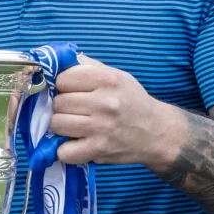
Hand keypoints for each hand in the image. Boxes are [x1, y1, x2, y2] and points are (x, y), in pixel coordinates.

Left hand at [48, 55, 183, 166]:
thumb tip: (58, 61)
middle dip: (63, 107)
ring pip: (56, 124)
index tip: (72, 92)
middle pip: (58, 103)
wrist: (157, 132)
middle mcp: (105, 102)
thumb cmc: (133, 101)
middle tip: (76, 111)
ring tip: (75, 126)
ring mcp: (101, 127)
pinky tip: (77, 144)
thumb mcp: (117, 75)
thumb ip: (88, 66)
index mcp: (108, 79)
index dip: (64, 86)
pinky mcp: (99, 149)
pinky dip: (66, 151)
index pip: (62, 79)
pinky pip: (64, 151)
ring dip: (62, 127)